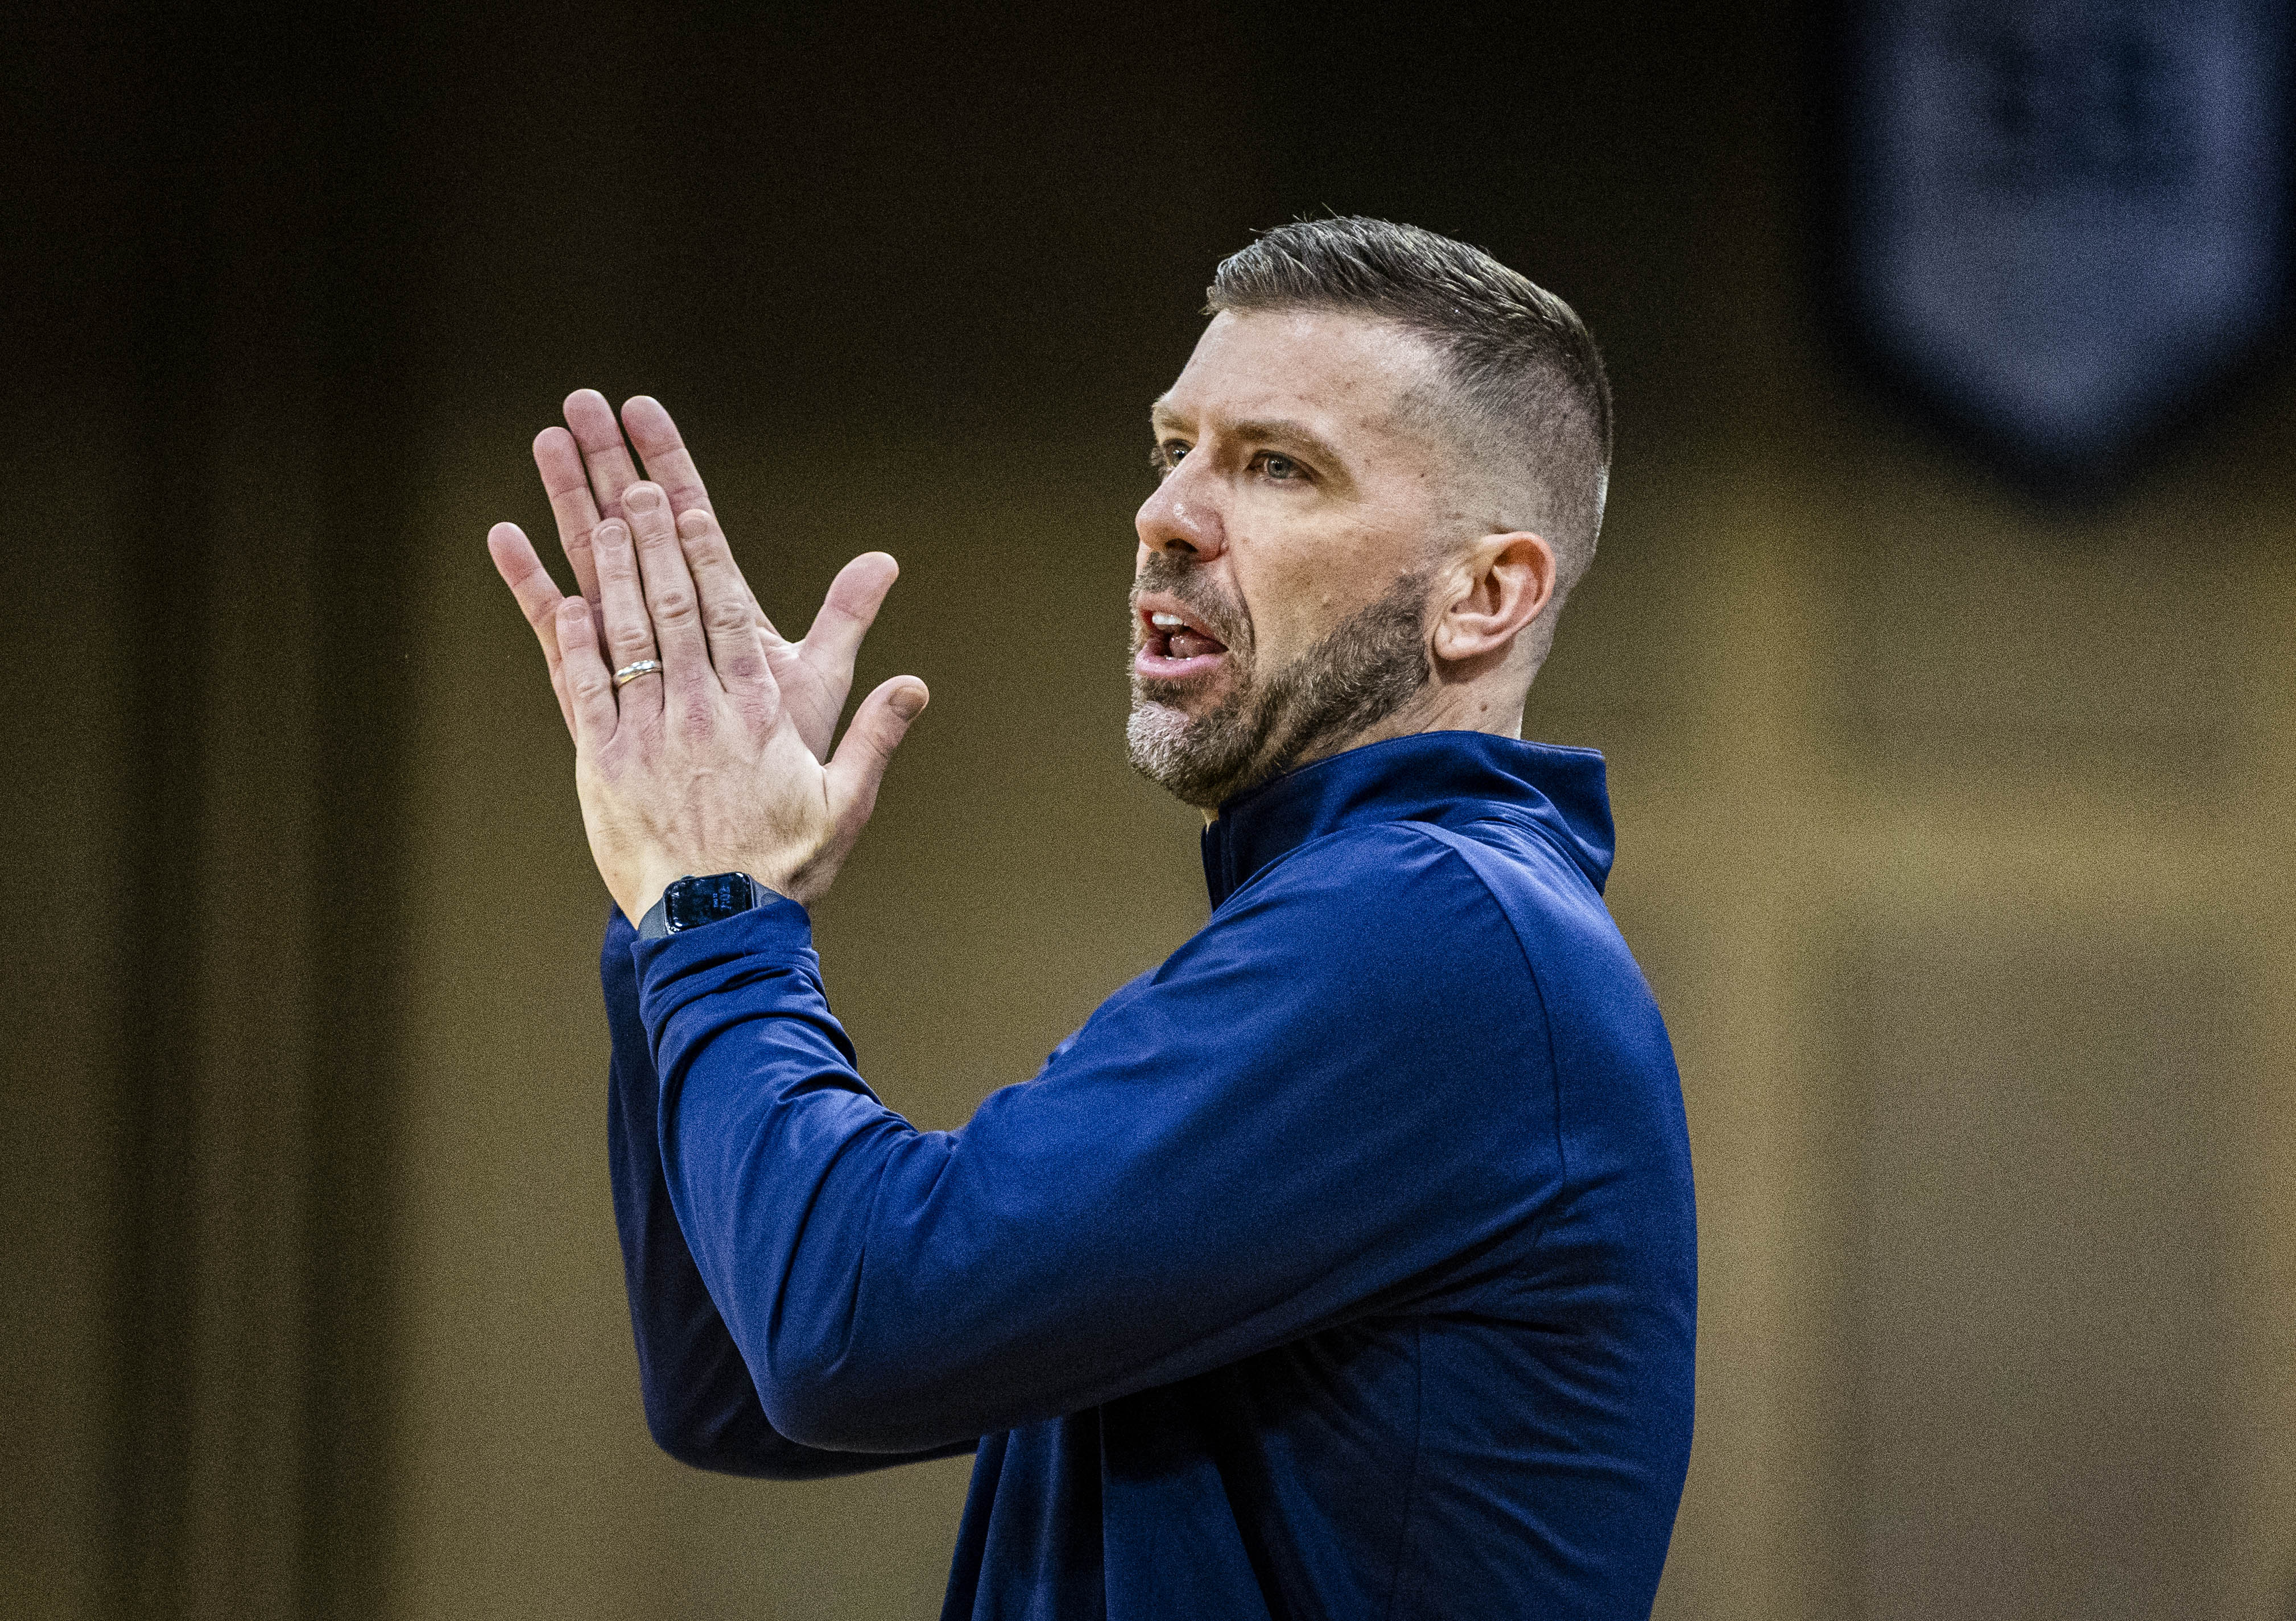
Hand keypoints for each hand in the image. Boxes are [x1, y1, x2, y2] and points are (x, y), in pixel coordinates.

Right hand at [488, 390, 899, 760]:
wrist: (730, 875)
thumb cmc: (782, 787)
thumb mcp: (818, 693)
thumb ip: (843, 625)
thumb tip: (888, 560)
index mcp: (726, 622)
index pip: (695, 523)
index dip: (669, 465)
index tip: (642, 408)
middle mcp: (672, 632)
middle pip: (636, 529)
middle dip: (610, 462)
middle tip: (581, 398)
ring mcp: (629, 660)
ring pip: (593, 566)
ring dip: (568, 501)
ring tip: (545, 439)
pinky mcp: (595, 700)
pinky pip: (558, 636)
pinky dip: (532, 586)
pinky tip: (505, 536)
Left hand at [542, 481, 926, 919]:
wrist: (720, 926)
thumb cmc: (784, 865)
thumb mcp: (846, 800)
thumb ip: (877, 734)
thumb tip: (915, 685)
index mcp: (757, 711)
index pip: (727, 612)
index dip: (704, 552)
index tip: (686, 503)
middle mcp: (701, 710)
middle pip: (673, 605)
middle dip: (652, 538)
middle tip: (632, 483)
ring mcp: (648, 734)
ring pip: (627, 634)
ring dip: (613, 570)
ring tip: (599, 515)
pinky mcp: (605, 763)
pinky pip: (582, 688)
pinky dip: (573, 640)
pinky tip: (565, 598)